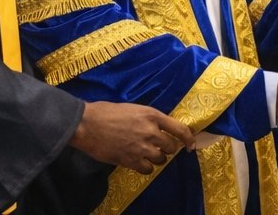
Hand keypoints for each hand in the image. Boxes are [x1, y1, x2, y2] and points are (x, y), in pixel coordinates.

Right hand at [69, 101, 194, 174]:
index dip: (188, 139)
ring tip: (147, 154)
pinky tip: (139, 162)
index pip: (180, 129)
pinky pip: (147, 170)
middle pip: (171, 147)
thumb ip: (148, 119)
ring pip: (161, 160)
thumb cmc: (107, 112)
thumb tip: (158, 128)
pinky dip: (146, 167)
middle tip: (159, 147)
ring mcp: (141, 147)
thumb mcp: (133, 109)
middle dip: (167, 148)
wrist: (87, 124)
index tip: (190, 145)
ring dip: (157, 158)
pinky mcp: (130, 160)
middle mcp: (150, 132)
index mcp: (152, 115)